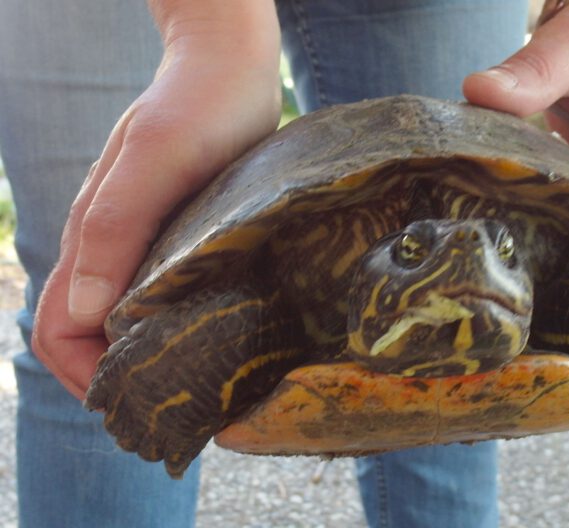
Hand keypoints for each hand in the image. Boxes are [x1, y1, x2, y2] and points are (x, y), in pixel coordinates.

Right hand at [33, 1, 281, 398]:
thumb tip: (88, 313)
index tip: (132, 404)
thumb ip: (116, 228)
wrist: (227, 68)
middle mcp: (112, 246)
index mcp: (93, 237)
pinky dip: (166, 325)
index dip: (84, 377)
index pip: (60, 331)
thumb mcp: (156, 163)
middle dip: (110, 380)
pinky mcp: (179, 234)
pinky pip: (156, 292)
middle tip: (165, 411)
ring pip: (120, 315)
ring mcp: (144, 241)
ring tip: (189, 385)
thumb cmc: (196, 109)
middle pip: (85, 332)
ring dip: (139, 356)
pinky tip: (206, 335)